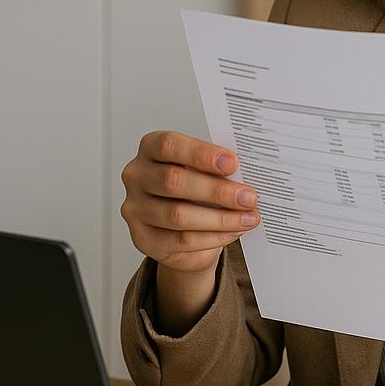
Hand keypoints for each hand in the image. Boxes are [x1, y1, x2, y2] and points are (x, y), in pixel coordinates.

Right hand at [120, 130, 261, 275]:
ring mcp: (135, 209)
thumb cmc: (196, 187)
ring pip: (177, 215)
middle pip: (173, 181)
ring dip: (220, 218)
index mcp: (151, 148)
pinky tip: (233, 231)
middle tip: (249, 197)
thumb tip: (246, 176)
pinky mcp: (143, 239)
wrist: (183, 224)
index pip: (169, 145)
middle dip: (217, 191)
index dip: (201, 154)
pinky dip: (213, 237)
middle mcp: (137, 176)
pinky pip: (180, 240)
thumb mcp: (205, 169)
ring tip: (248, 218)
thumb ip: (218, 168)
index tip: (232, 163)